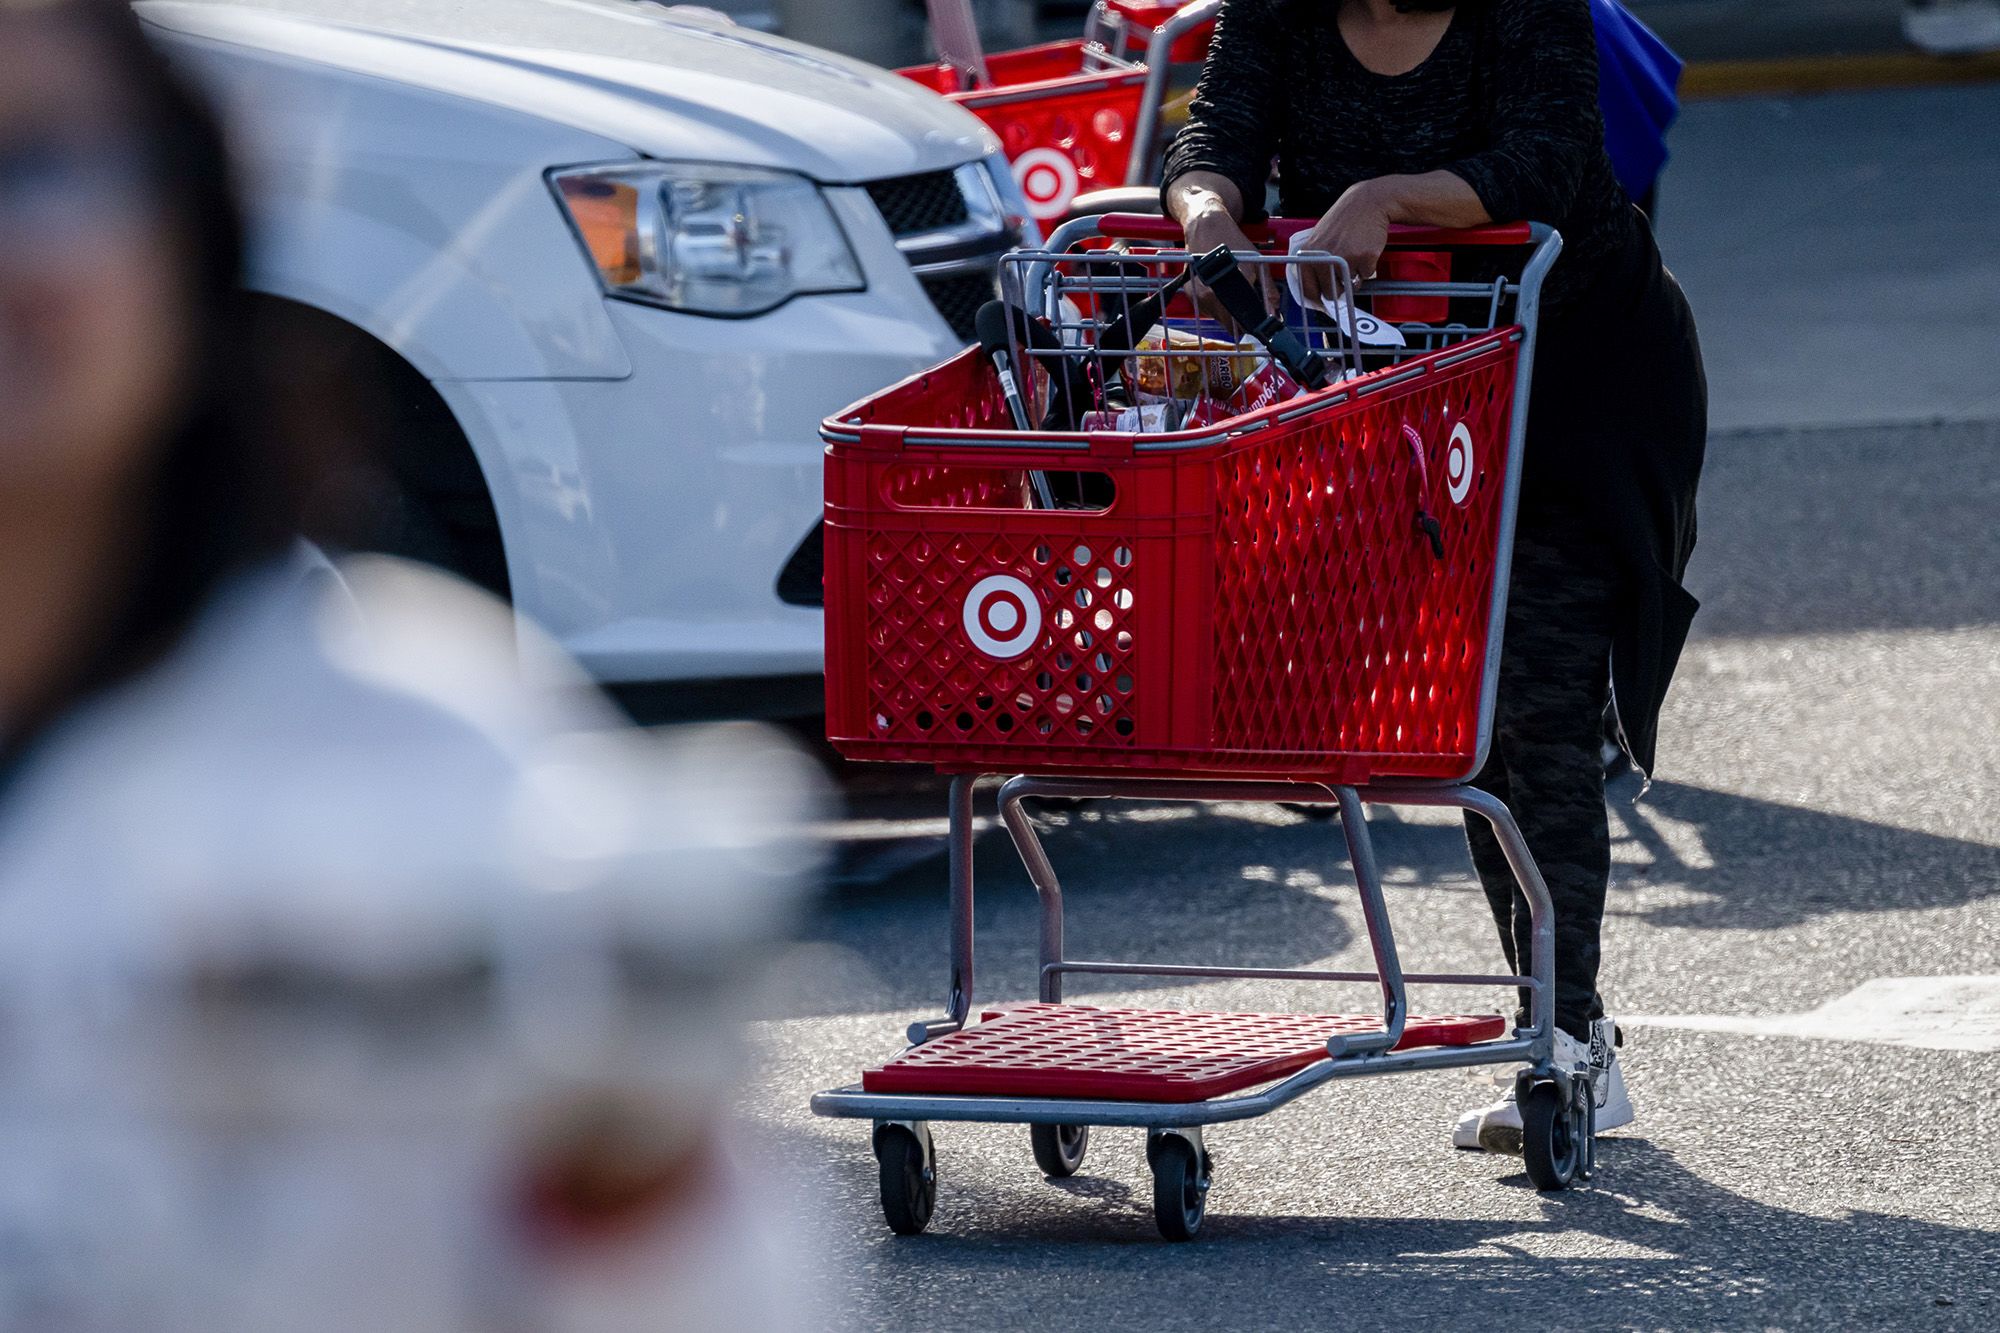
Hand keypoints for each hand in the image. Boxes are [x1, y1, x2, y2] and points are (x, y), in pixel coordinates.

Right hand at [1181, 205, 1279, 331]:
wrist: (1207, 227)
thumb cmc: (1233, 242)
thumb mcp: (1256, 263)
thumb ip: (1267, 289)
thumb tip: (1275, 313)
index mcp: (1229, 289)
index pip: (1241, 324)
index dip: (1250, 328)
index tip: (1257, 327)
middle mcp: (1210, 295)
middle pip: (1228, 325)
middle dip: (1239, 322)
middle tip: (1246, 311)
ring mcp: (1198, 295)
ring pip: (1216, 318)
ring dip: (1226, 314)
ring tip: (1231, 294)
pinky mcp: (1189, 293)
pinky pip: (1206, 309)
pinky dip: (1214, 305)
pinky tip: (1219, 290)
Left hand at [1295, 180, 1393, 310]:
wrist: (1368, 203)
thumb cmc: (1344, 220)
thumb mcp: (1318, 238)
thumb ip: (1314, 261)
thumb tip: (1316, 290)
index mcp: (1309, 254)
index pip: (1308, 289)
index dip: (1317, 298)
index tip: (1322, 301)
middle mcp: (1324, 258)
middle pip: (1331, 293)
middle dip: (1339, 290)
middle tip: (1343, 277)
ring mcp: (1345, 258)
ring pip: (1350, 286)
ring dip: (1353, 278)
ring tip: (1354, 256)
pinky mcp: (1364, 258)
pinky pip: (1366, 276)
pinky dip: (1367, 268)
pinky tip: (1364, 250)